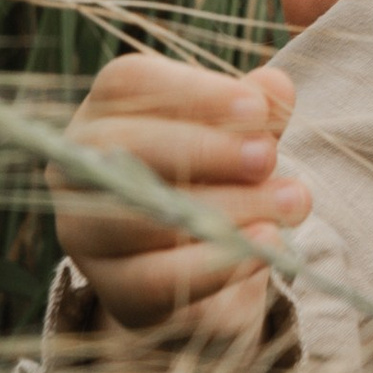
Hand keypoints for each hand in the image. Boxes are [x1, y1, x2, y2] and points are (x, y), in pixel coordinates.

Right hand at [55, 54, 310, 341]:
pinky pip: (156, 280)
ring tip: (291, 202)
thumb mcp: (240, 135)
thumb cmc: (218, 175)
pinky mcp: (113, 290)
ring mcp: (86, 232)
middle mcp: (81, 166)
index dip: (194, 92)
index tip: (256, 109)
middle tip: (268, 158)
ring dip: (226, 208)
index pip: (130, 82)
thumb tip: (275, 87)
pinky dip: (216, 263)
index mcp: (107, 109)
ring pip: (142, 217)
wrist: (208, 262)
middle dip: (205, 150)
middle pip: (125, 146)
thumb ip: (256, 111)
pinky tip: (265, 246)